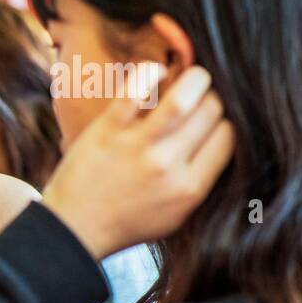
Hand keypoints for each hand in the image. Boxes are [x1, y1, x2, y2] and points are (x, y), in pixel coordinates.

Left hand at [42, 66, 235, 260]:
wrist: (73, 229)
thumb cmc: (125, 222)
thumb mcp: (175, 214)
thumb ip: (200, 180)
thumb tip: (221, 138)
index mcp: (190, 188)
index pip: (228, 135)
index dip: (224, 121)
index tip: (213, 119)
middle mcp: (167, 166)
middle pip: (211, 112)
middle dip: (212, 99)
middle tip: (201, 98)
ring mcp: (136, 146)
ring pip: (183, 97)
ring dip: (196, 78)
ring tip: (193, 76)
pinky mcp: (107, 131)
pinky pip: (135, 90)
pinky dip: (150, 73)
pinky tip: (155, 73)